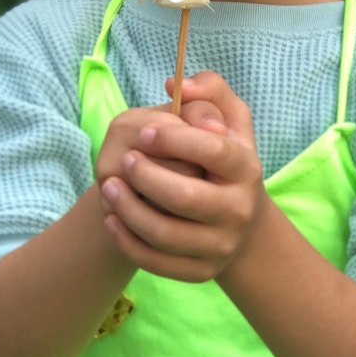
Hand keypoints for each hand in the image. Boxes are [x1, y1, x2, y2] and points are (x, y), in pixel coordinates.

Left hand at [98, 71, 265, 281]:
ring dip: (128, 209)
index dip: (175, 139)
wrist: (241, 224)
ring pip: (164, 234)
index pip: (214, 151)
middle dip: (146, 176)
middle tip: (124, 161)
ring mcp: (220, 246)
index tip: (145, 132)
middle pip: (185, 197)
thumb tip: (178, 84)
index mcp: (246, 168)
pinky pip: (156, 262)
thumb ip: (210, 90)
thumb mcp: (230, 120)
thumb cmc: (226, 162)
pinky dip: (127, 241)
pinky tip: (113, 218)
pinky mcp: (200, 272)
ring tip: (109, 187)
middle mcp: (238, 210)